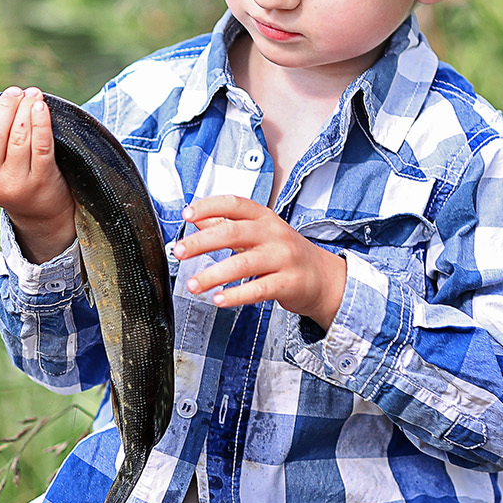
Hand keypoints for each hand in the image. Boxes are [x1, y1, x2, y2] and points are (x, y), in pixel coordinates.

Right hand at [0, 87, 75, 260]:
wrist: (40, 211)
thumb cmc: (12, 176)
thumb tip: (3, 100)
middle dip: (5, 108)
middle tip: (14, 92)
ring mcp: (16, 183)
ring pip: (19, 138)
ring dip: (25, 110)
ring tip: (31, 94)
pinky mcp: (41, 180)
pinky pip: (41, 146)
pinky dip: (41, 123)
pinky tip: (41, 107)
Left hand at [174, 196, 346, 325]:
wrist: (324, 278)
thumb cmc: (286, 254)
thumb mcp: (260, 233)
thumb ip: (229, 226)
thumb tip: (198, 220)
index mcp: (264, 217)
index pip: (234, 203)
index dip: (209, 206)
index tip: (187, 214)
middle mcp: (274, 234)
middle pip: (233, 232)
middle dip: (201, 242)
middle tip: (179, 252)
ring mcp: (283, 258)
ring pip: (243, 263)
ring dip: (213, 275)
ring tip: (193, 284)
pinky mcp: (289, 283)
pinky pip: (259, 289)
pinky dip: (236, 295)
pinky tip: (218, 299)